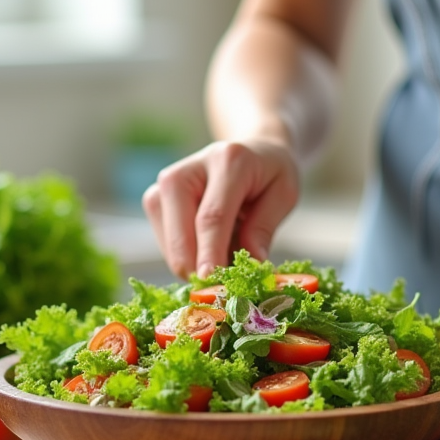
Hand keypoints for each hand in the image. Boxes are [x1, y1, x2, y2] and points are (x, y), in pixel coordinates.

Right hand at [142, 139, 299, 278]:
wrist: (249, 151)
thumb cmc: (269, 174)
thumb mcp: (284, 195)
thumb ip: (264, 228)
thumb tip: (250, 264)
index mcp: (228, 161)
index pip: (212, 216)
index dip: (210, 252)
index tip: (210, 282)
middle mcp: (187, 169)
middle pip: (181, 231)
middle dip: (196, 267)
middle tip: (223, 287)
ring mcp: (165, 184)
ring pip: (169, 242)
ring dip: (195, 263)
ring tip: (225, 250)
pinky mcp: (155, 200)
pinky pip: (166, 243)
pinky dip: (188, 256)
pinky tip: (209, 245)